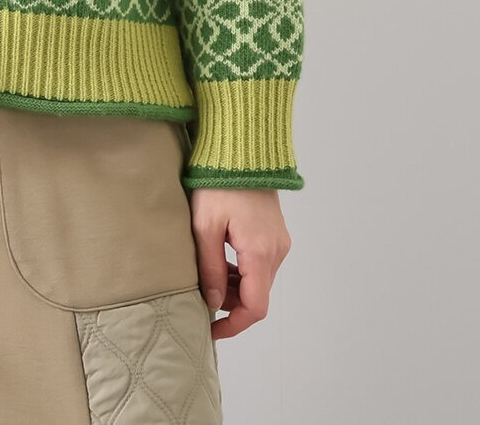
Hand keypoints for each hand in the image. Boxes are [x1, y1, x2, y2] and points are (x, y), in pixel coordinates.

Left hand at [188, 187, 291, 339]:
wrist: (241, 150)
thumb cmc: (219, 182)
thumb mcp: (205, 226)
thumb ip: (211, 268)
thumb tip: (213, 302)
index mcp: (260, 252)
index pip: (255, 307)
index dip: (234, 325)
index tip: (212, 329)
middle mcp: (276, 250)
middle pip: (257, 295)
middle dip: (230, 302)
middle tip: (201, 292)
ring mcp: (278, 242)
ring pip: (259, 280)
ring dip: (235, 286)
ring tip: (207, 271)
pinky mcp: (274, 233)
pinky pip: (260, 263)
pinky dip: (242, 270)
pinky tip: (220, 258)